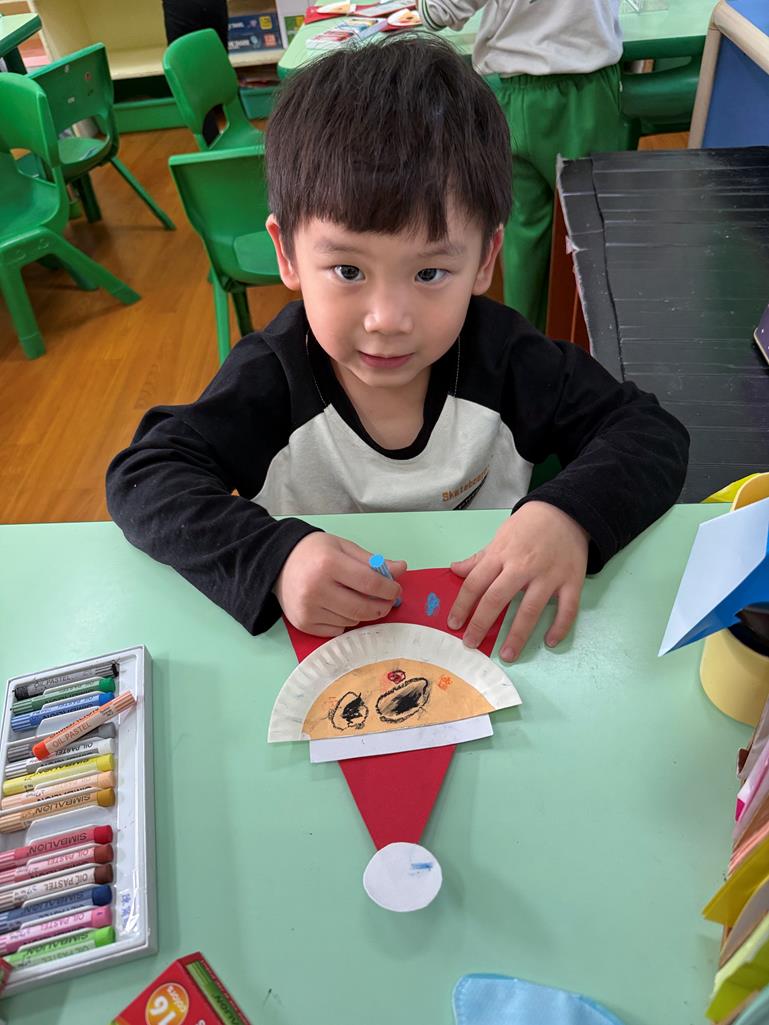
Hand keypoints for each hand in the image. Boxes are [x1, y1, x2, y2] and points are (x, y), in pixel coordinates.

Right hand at [274, 533, 405, 636]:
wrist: (278, 563)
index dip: (389, 589)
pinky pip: (337, 630)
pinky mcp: (304, 624)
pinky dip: (345, 621)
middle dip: (382, 606)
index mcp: (328, 564)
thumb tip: (401, 569)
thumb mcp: (344, 547)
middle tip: (386, 600)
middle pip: (363, 607)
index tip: (396, 590)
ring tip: (356, 598)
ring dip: (362, 613)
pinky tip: (338, 607)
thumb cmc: (315, 552)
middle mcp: (316, 589)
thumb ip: (373, 561)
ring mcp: (308, 609)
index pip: (370, 583)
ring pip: (352, 621)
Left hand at [447, 501, 588, 661]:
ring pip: (531, 610)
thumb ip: (479, 558)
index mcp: (501, 554)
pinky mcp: (572, 581)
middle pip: (497, 599)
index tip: (454, 624)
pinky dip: (559, 627)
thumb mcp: (499, 537)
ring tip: (507, 654)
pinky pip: (567, 609)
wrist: (566, 511)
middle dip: (481, 624)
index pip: (475, 583)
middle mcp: (523, 566)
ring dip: (517, 635)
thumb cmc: (528, 526)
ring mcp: (549, 575)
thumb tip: (454, 570)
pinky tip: (549, 642)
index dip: (462, 605)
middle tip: (471, 643)